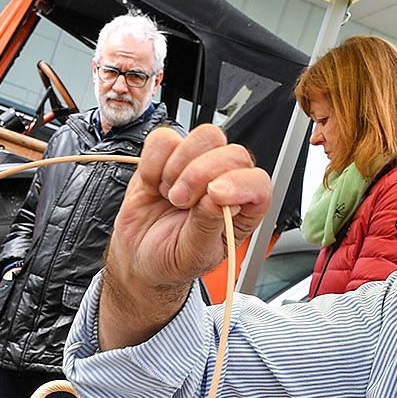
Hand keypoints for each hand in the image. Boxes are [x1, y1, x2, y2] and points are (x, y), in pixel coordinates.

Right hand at [98, 125, 270, 347]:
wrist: (139, 256)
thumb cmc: (172, 259)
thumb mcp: (192, 255)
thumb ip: (207, 227)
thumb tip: (217, 201)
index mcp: (242, 211)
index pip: (257, 183)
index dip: (239, 184)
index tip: (214, 195)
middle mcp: (225, 182)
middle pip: (232, 153)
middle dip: (201, 175)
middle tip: (180, 202)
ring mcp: (197, 165)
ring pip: (205, 137)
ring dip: (179, 166)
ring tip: (169, 196)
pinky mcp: (168, 155)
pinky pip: (165, 139)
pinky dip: (153, 163)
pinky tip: (153, 186)